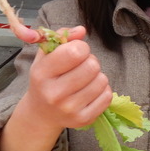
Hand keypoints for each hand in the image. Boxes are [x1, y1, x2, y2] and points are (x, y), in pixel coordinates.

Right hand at [0, 28, 111, 150]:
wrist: (41, 113)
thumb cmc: (47, 78)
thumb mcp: (46, 55)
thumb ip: (62, 36)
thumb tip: (81, 30)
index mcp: (42, 74)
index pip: (75, 52)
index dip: (81, 47)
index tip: (76, 52)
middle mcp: (54, 94)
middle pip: (92, 66)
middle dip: (90, 61)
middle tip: (82, 67)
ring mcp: (69, 109)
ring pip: (102, 80)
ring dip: (97, 76)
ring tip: (85, 79)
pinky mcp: (83, 119)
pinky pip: (107, 96)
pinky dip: (102, 90)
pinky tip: (90, 91)